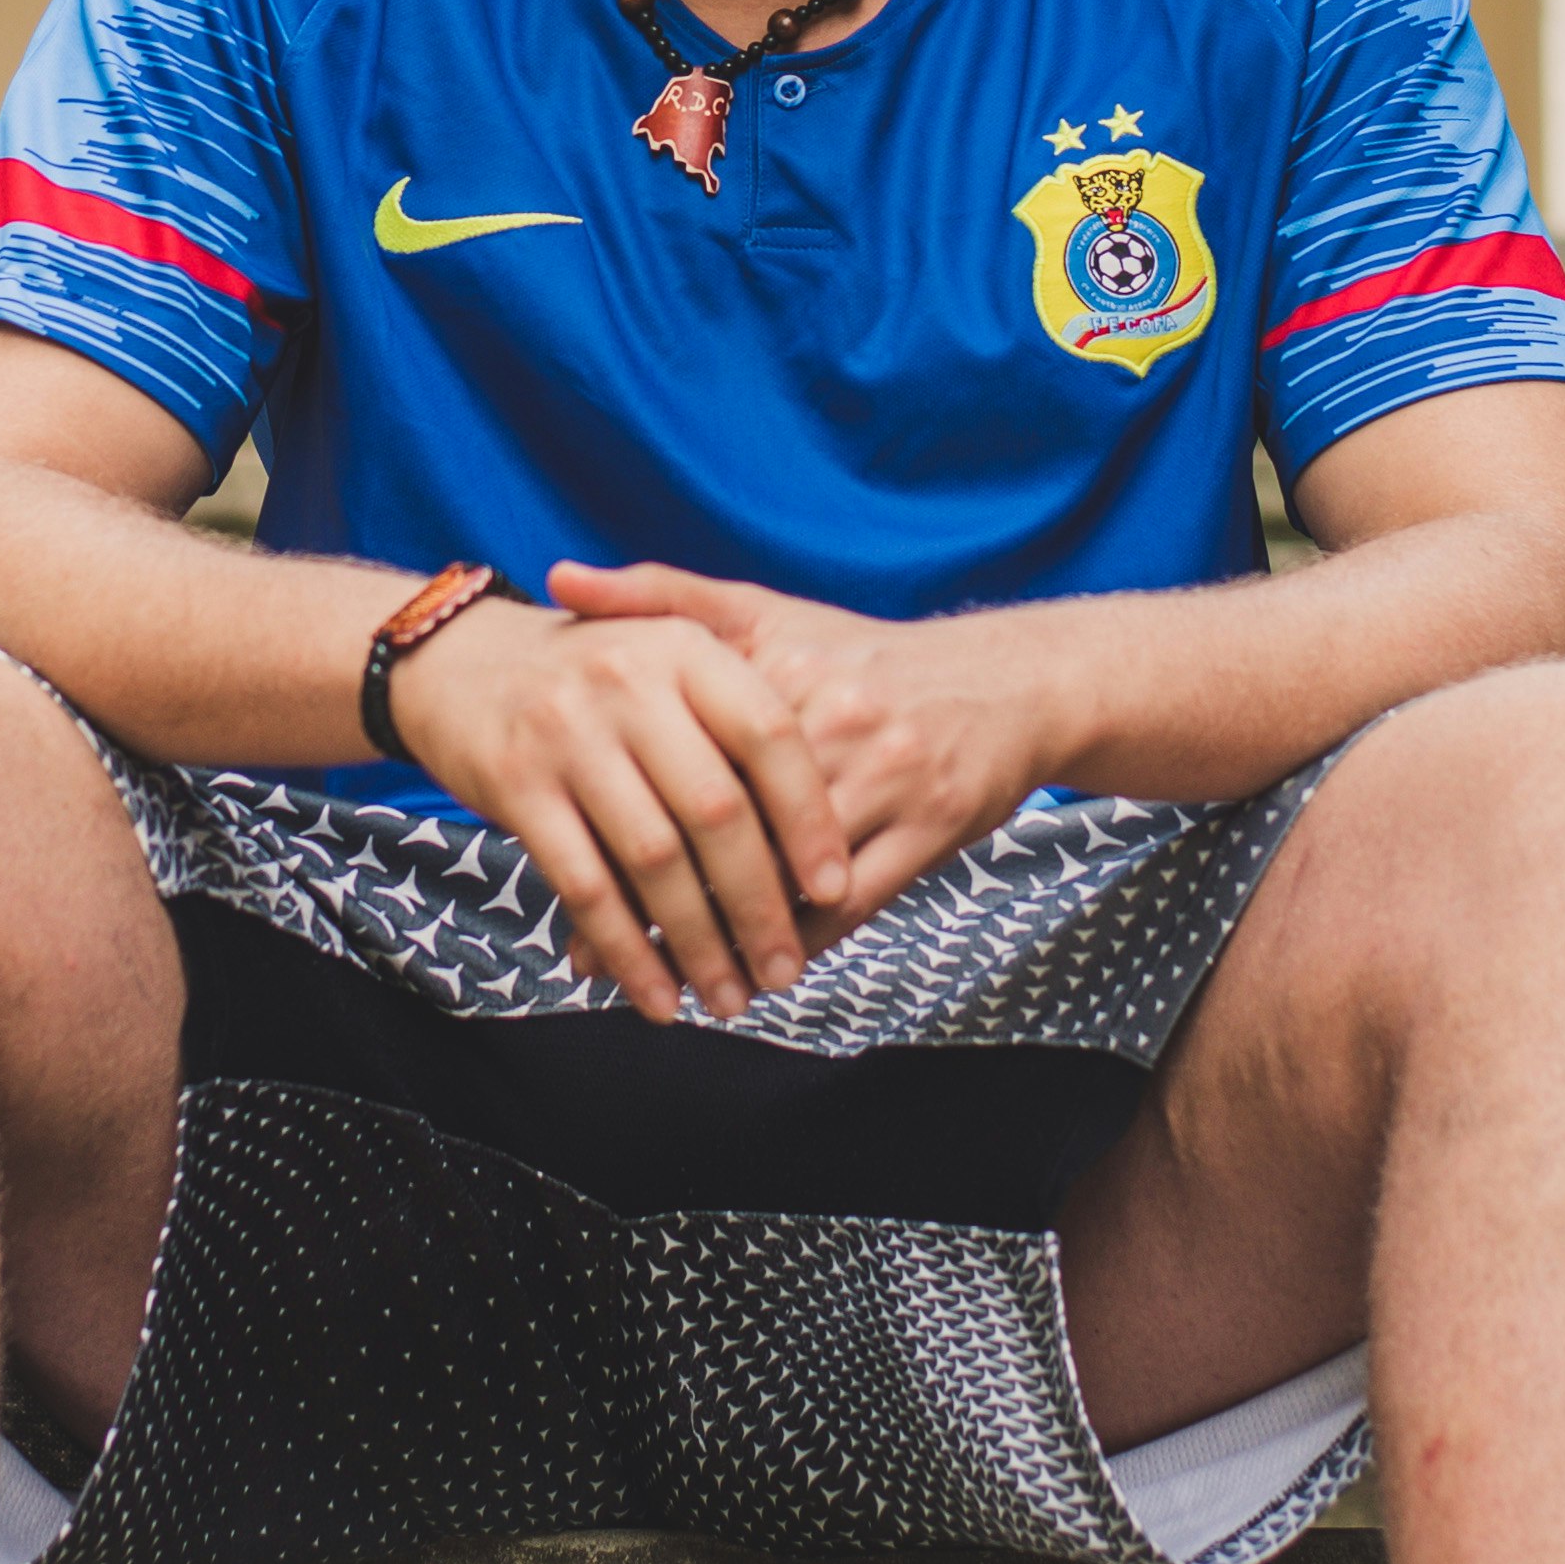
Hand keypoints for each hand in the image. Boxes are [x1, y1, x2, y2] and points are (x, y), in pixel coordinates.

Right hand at [382, 593, 857, 1024]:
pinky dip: (627, 952)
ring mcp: (568, 734)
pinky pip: (585, 886)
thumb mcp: (670, 656)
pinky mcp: (517, 786)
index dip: (808, 817)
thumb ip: (740, 716)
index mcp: (685, 649)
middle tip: (785, 971)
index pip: (769, 735)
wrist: (459, 662)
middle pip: (716, 810)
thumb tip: (826, 824)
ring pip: (653, 859)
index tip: (836, 887)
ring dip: (698, 942)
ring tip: (730, 996)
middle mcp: (629, 683)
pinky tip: (657, 995)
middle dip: (758, 903)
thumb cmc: (596, 675)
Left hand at [542, 564, 1069, 933]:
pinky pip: (849, 908)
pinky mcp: (931, 831)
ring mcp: (889, 780)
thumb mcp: (767, 614)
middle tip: (595, 954)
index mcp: (783, 671)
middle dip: (659, 898)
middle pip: (730, 828)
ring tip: (664, 983)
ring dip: (723, 941)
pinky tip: (750, 974)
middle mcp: (837, 721)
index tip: (564, 862)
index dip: (621, 816)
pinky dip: (795, 947)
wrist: (1006, 683)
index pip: (686, 756)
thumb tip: (558, 580)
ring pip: (786, 880)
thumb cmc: (864, 657)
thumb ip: (661, 594)